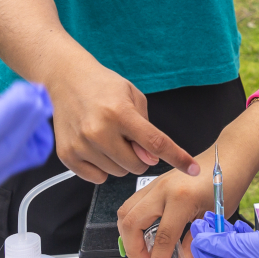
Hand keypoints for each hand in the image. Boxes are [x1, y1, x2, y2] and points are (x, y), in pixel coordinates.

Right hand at [45, 58, 197, 183]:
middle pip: (136, 165)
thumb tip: (150, 159)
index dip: (177, 157)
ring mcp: (81, 144)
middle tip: (129, 138)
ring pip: (117, 173)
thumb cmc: (102, 86)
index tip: (192, 169)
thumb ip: (147, 129)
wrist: (66, 79)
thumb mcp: (133, 96)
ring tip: (109, 137)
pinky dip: (102, 168)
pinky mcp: (67, 155)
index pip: (155, 143)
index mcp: (119, 112)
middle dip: (140, 157)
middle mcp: (99, 130)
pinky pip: (97, 178)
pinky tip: (96, 148)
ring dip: (120, 161)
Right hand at [119, 165, 218, 257]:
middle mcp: (162, 189)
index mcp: (180, 198)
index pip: (161, 239)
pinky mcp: (153, 184)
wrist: (228, 157)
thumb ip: (194, 244)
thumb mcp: (214, 218)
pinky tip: (147, 234)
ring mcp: (155, 184)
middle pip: (130, 225)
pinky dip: (133, 223)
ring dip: (129, 237)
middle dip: (134, 251)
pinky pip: (132, 205)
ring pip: (125, 213)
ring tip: (147, 251)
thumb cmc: (228, 182)